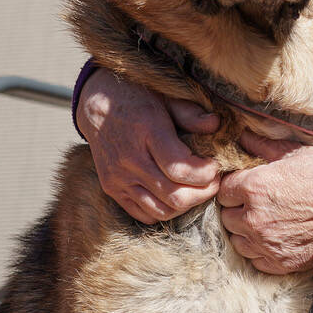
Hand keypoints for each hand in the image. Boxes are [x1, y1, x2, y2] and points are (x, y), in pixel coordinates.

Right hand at [77, 68, 220, 222]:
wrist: (97, 105)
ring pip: (161, 210)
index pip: (180, 168)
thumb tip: (215, 125)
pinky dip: (165, 211)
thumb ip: (191, 113)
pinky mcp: (112, 189)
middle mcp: (130, 160)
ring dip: (187, 205)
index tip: (216, 166)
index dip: (205, 173)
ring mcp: (118, 178)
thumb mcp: (167, 97)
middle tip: (214, 180)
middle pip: (174, 195)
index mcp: (147, 132)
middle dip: (203, 192)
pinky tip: (176, 195)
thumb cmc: (138, 98)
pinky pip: (144, 215)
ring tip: (198, 188)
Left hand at [219, 130, 312, 274]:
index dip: (236, 185)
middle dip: (239, 207)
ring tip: (267, 220)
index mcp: (255, 187)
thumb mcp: (298, 154)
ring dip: (247, 230)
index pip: (224, 189)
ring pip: (238, 240)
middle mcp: (254, 218)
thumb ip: (265, 148)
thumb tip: (245, 138)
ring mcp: (266, 244)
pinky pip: (255, 259)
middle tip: (259, 202)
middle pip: (227, 216)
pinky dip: (261, 250)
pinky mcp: (280, 263)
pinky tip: (276, 237)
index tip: (247, 185)